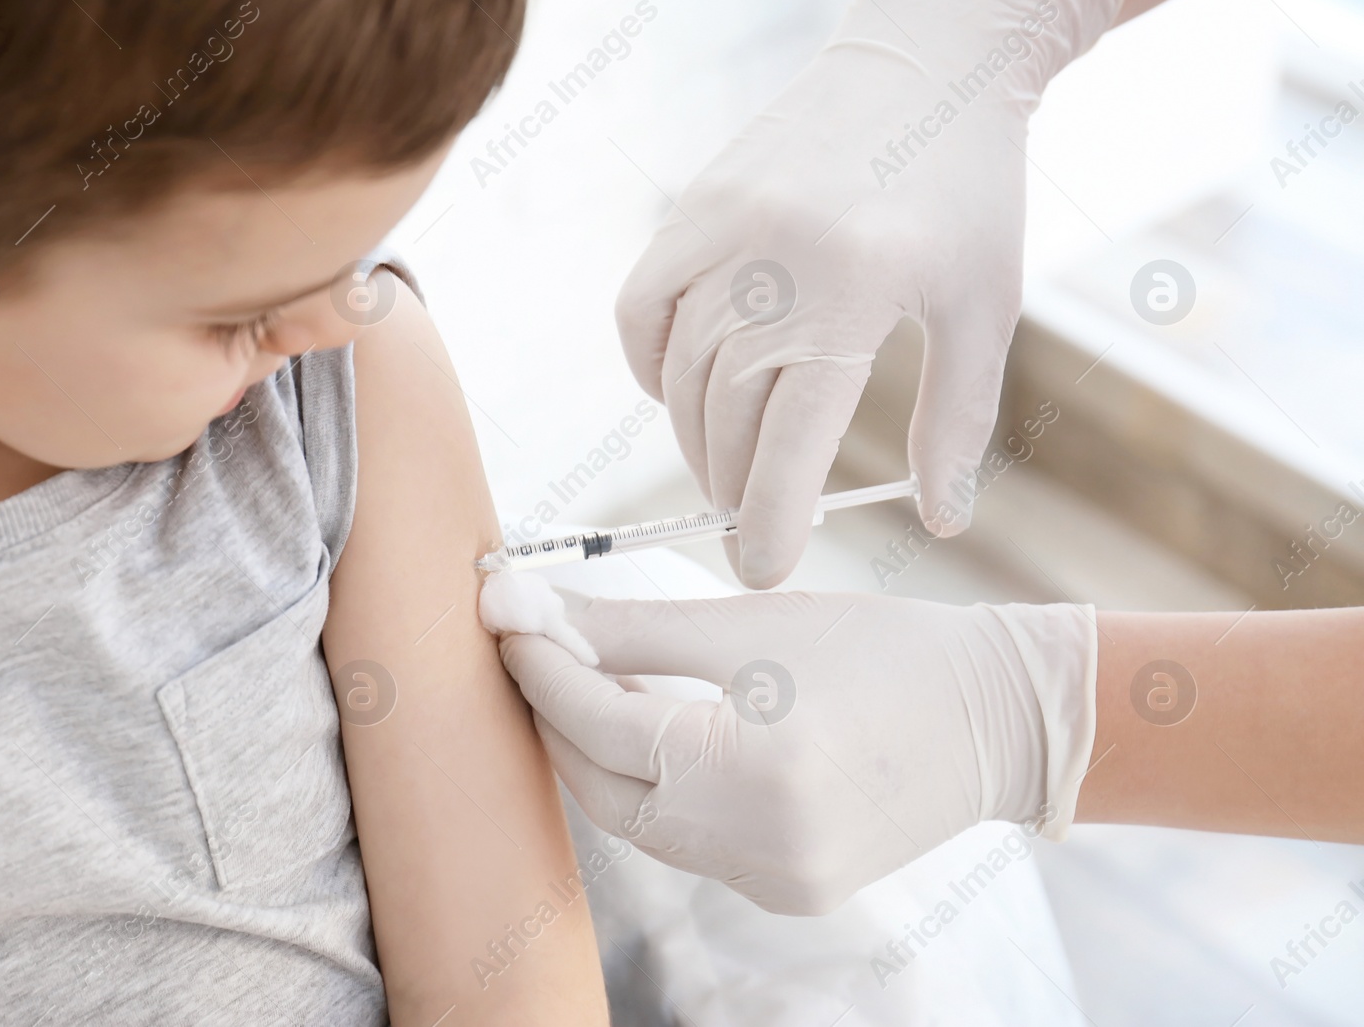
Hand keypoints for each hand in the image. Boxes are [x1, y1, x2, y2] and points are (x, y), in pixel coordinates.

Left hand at [499, 587, 1096, 914]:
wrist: (1000, 718)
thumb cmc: (883, 651)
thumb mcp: (752, 624)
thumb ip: (629, 626)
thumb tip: (523, 609)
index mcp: (755, 773)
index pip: (601, 722)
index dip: (539, 663)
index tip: (500, 611)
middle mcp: (759, 849)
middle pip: (604, 783)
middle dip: (555, 711)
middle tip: (528, 642)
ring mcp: (772, 884)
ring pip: (637, 818)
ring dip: (598, 751)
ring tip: (580, 676)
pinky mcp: (784, 892)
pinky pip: (683, 838)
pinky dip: (651, 784)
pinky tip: (643, 728)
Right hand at [616, 0, 1124, 586]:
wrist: (928, 60)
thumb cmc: (969, 191)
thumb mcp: (986, 305)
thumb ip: (958, 420)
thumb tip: (941, 520)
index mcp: (858, 288)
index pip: (790, 437)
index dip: (769, 518)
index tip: (761, 572)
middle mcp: (776, 257)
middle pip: (724, 412)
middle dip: (732, 484)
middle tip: (750, 520)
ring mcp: (723, 225)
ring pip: (679, 370)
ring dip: (695, 437)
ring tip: (727, 469)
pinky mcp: (693, 204)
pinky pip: (641, 308)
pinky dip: (650, 364)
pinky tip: (682, 393)